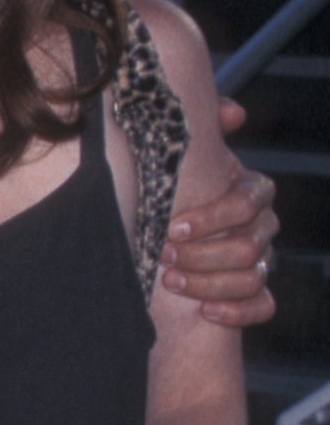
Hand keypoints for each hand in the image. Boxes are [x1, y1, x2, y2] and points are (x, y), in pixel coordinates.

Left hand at [161, 130, 276, 328]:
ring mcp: (261, 261)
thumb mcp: (182, 158)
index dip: (212, 218)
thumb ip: (205, 128)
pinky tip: (205, 311)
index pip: (247, 203)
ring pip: (252, 277)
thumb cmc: (175, 192)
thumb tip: (234, 113)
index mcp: (250, 191)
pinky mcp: (255, 294)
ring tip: (170, 281)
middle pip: (249, 246)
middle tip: (164, 257)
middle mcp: (262, 226)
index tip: (173, 227)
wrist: (161, 237)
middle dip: (203, 254)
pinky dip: (236, 311)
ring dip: (208, 282)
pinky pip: (263, 306)